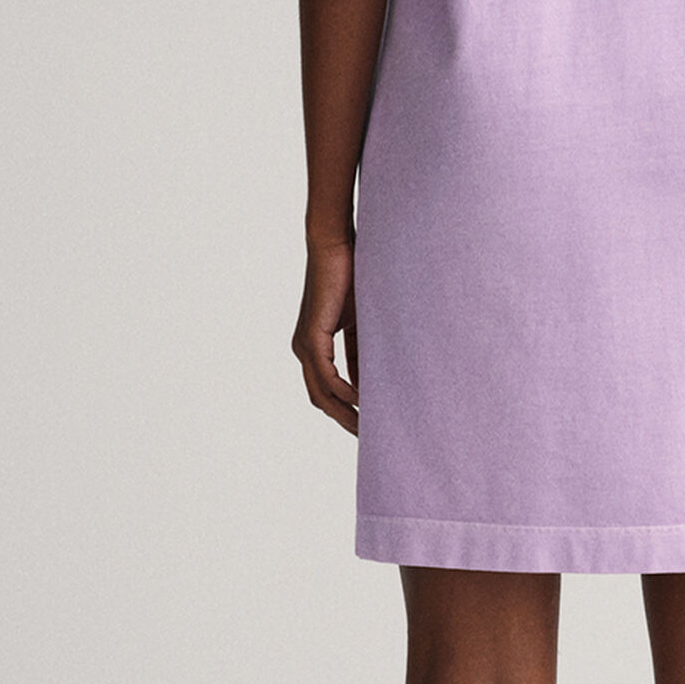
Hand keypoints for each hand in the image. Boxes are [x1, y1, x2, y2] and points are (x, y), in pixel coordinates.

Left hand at [293, 235, 359, 434]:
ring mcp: (305, 345)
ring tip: (368, 429)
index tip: (369, 426)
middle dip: (345, 421)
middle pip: (322, 400)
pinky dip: (344, 392)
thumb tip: (379, 378)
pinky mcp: (312, 337)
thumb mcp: (363, 320)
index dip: (348, 411)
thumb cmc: (351, 274)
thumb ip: (366, 349)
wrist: (335, 244)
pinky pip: (327, 376)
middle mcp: (305, 350)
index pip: (330, 390)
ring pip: (321, 394)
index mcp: (316, 346)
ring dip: (344, 414)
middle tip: (370, 439)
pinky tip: (363, 402)